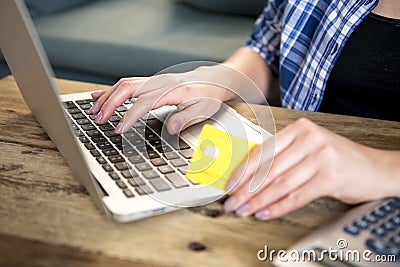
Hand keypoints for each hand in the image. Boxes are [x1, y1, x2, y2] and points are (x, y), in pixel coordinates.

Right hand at [89, 64, 251, 133]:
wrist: (212, 81)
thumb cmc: (208, 96)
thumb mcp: (204, 109)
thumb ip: (187, 118)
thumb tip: (171, 127)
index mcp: (171, 90)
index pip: (144, 102)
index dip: (130, 116)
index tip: (119, 129)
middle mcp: (159, 82)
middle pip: (128, 88)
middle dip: (110, 104)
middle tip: (98, 119)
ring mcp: (153, 81)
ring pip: (124, 84)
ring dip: (107, 97)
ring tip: (93, 111)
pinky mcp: (150, 82)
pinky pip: (127, 83)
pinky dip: (111, 90)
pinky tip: (99, 96)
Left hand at [223, 118, 399, 219]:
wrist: (376, 168)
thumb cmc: (338, 159)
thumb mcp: (309, 148)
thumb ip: (284, 156)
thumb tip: (250, 175)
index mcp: (300, 129)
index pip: (263, 151)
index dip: (243, 170)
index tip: (230, 184)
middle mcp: (309, 139)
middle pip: (269, 168)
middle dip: (246, 189)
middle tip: (232, 202)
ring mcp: (321, 156)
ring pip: (280, 183)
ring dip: (258, 200)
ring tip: (244, 210)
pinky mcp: (330, 177)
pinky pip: (296, 196)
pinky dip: (278, 207)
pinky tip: (265, 213)